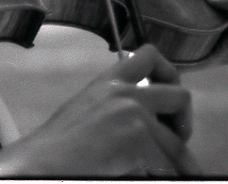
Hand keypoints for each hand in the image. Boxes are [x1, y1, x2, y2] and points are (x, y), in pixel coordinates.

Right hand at [0, 45, 199, 176]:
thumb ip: (115, 106)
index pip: (149, 55)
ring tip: (157, 171)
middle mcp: (125, 93)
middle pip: (181, 96)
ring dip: (174, 162)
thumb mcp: (86, 111)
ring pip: (178, 143)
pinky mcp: (140, 139)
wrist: (43, 163)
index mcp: (109, 82)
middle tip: (175, 142)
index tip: (170, 95)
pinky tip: (140, 175)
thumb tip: (147, 121)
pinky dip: (162, 175)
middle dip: (184, 123)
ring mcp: (135, 115)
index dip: (169, 73)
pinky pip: (168, 167)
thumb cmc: (56, 148)